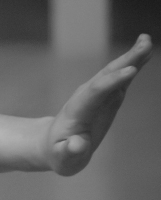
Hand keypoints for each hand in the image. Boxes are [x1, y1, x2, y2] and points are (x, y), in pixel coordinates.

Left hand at [44, 34, 150, 175]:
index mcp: (77, 112)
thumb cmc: (59, 154)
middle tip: (144, 45)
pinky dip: (133, 64)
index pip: (95, 93)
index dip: (112, 81)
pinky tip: (145, 52)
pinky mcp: (107, 96)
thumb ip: (69, 151)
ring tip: (146, 41)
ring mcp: (97, 95)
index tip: (131, 71)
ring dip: (131, 57)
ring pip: (114, 73)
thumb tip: (77, 145)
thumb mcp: (63, 158)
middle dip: (124, 61)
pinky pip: (121, 77)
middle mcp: (86, 97)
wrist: (53, 145)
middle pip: (105, 76)